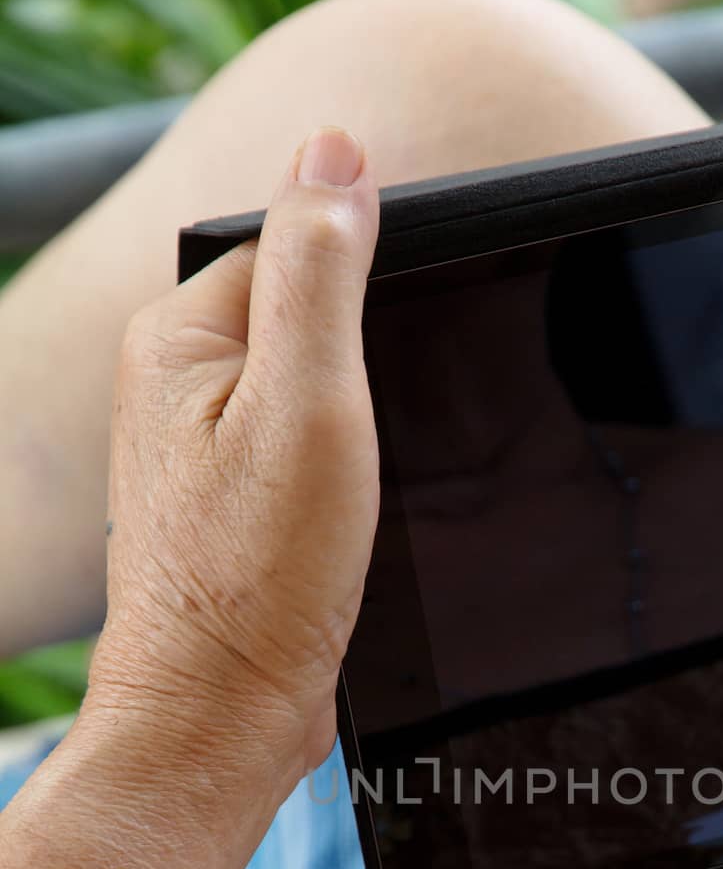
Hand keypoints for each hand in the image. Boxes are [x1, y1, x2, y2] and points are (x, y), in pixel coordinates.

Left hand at [87, 126, 379, 790]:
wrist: (224, 717)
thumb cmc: (261, 577)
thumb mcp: (308, 402)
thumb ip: (320, 270)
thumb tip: (337, 151)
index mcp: (180, 337)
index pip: (298, 246)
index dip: (371, 290)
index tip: (398, 364)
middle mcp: (178, 385)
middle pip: (310, 319)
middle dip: (369, 367)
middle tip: (377, 443)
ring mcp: (203, 450)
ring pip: (316, 391)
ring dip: (361, 427)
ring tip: (356, 491)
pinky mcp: (236, 506)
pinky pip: (309, 450)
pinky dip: (346, 474)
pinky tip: (351, 518)